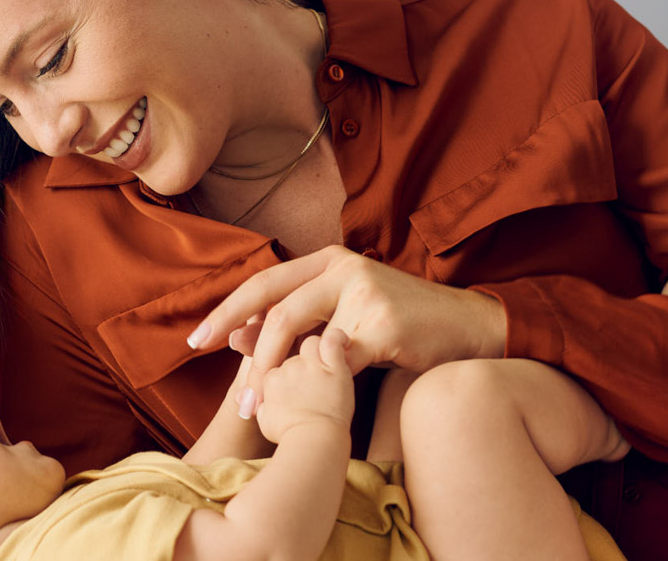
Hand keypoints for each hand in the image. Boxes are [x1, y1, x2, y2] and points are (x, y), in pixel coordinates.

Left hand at [191, 246, 506, 413]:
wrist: (470, 328)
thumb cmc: (404, 326)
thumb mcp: (345, 317)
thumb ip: (299, 323)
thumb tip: (238, 337)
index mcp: (329, 261)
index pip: (264, 281)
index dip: (227, 309)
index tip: (197, 338)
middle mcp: (343, 267)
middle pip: (272, 301)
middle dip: (231, 333)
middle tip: (203, 362)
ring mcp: (363, 292)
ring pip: (297, 331)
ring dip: (267, 370)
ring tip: (251, 404)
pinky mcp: (382, 322)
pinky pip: (334, 359)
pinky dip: (312, 384)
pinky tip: (300, 406)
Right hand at [253, 329, 357, 444]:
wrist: (313, 439)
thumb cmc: (290, 435)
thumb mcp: (265, 422)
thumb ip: (262, 407)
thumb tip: (257, 404)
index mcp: (271, 379)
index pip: (277, 365)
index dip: (288, 377)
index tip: (298, 388)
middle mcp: (288, 367)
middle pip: (294, 355)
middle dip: (302, 366)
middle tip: (314, 383)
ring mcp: (310, 365)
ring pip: (310, 343)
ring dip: (317, 351)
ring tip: (326, 364)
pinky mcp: (332, 367)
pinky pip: (333, 340)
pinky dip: (338, 338)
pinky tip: (343, 342)